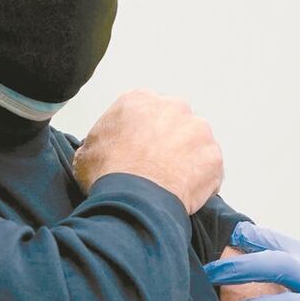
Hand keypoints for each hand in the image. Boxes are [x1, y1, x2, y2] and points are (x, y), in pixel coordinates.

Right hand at [72, 89, 222, 213]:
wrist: (132, 200)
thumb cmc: (108, 175)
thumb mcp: (86, 151)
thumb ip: (100, 139)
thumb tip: (101, 147)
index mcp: (139, 100)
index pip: (146, 112)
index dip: (142, 134)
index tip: (139, 150)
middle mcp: (173, 107)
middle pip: (174, 122)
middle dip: (169, 141)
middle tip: (156, 166)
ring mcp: (197, 130)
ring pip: (195, 142)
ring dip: (187, 158)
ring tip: (171, 182)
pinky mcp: (213, 156)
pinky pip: (209, 168)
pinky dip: (200, 180)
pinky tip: (183, 193)